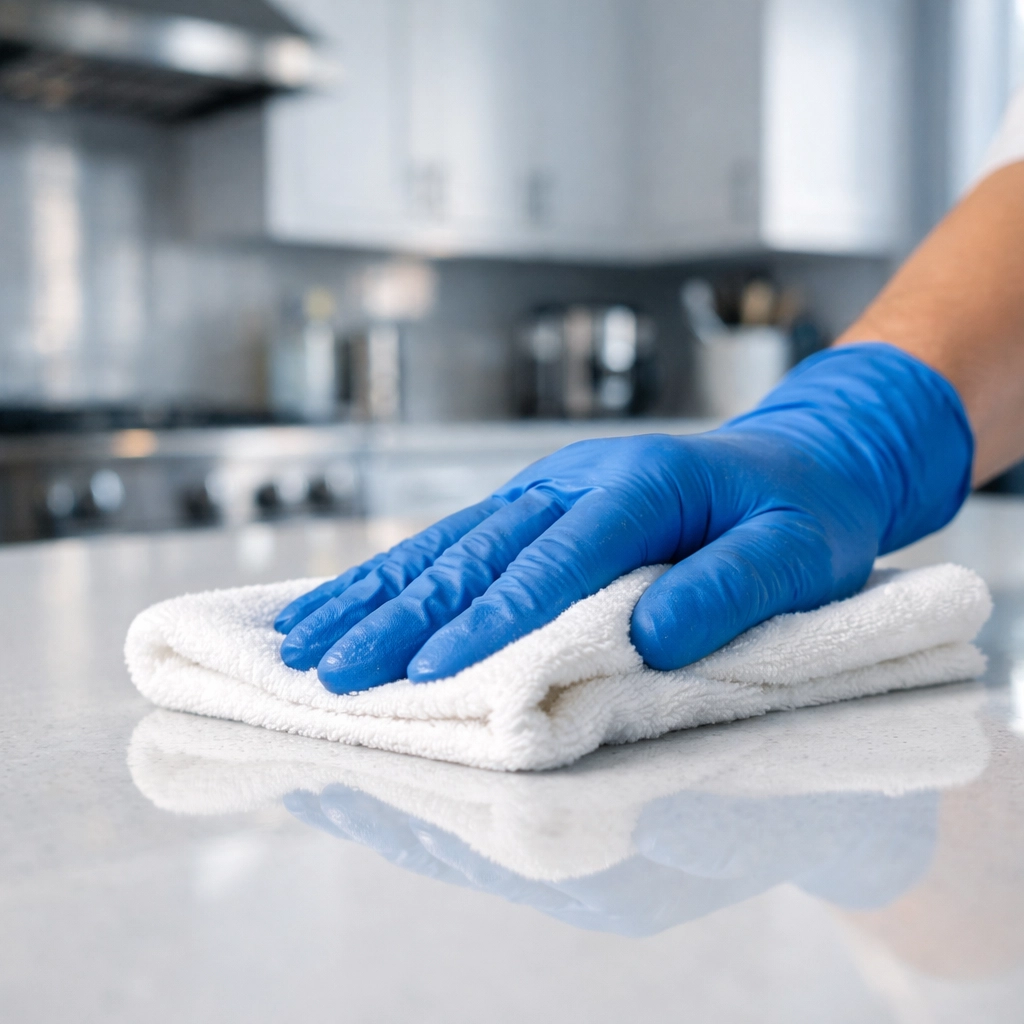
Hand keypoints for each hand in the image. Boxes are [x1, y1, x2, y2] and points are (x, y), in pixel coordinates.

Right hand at [276, 344, 971, 692]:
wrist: (802, 457)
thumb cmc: (803, 513)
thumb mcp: (800, 552)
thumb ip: (731, 587)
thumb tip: (651, 636)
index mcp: (638, 488)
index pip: (552, 565)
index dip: (491, 623)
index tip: (432, 674)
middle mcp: (575, 481)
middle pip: (474, 556)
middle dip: (399, 618)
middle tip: (331, 672)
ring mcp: (548, 489)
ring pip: (446, 545)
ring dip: (375, 596)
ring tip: (307, 643)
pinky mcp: (536, 505)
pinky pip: (456, 540)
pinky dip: (397, 575)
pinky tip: (350, 601)